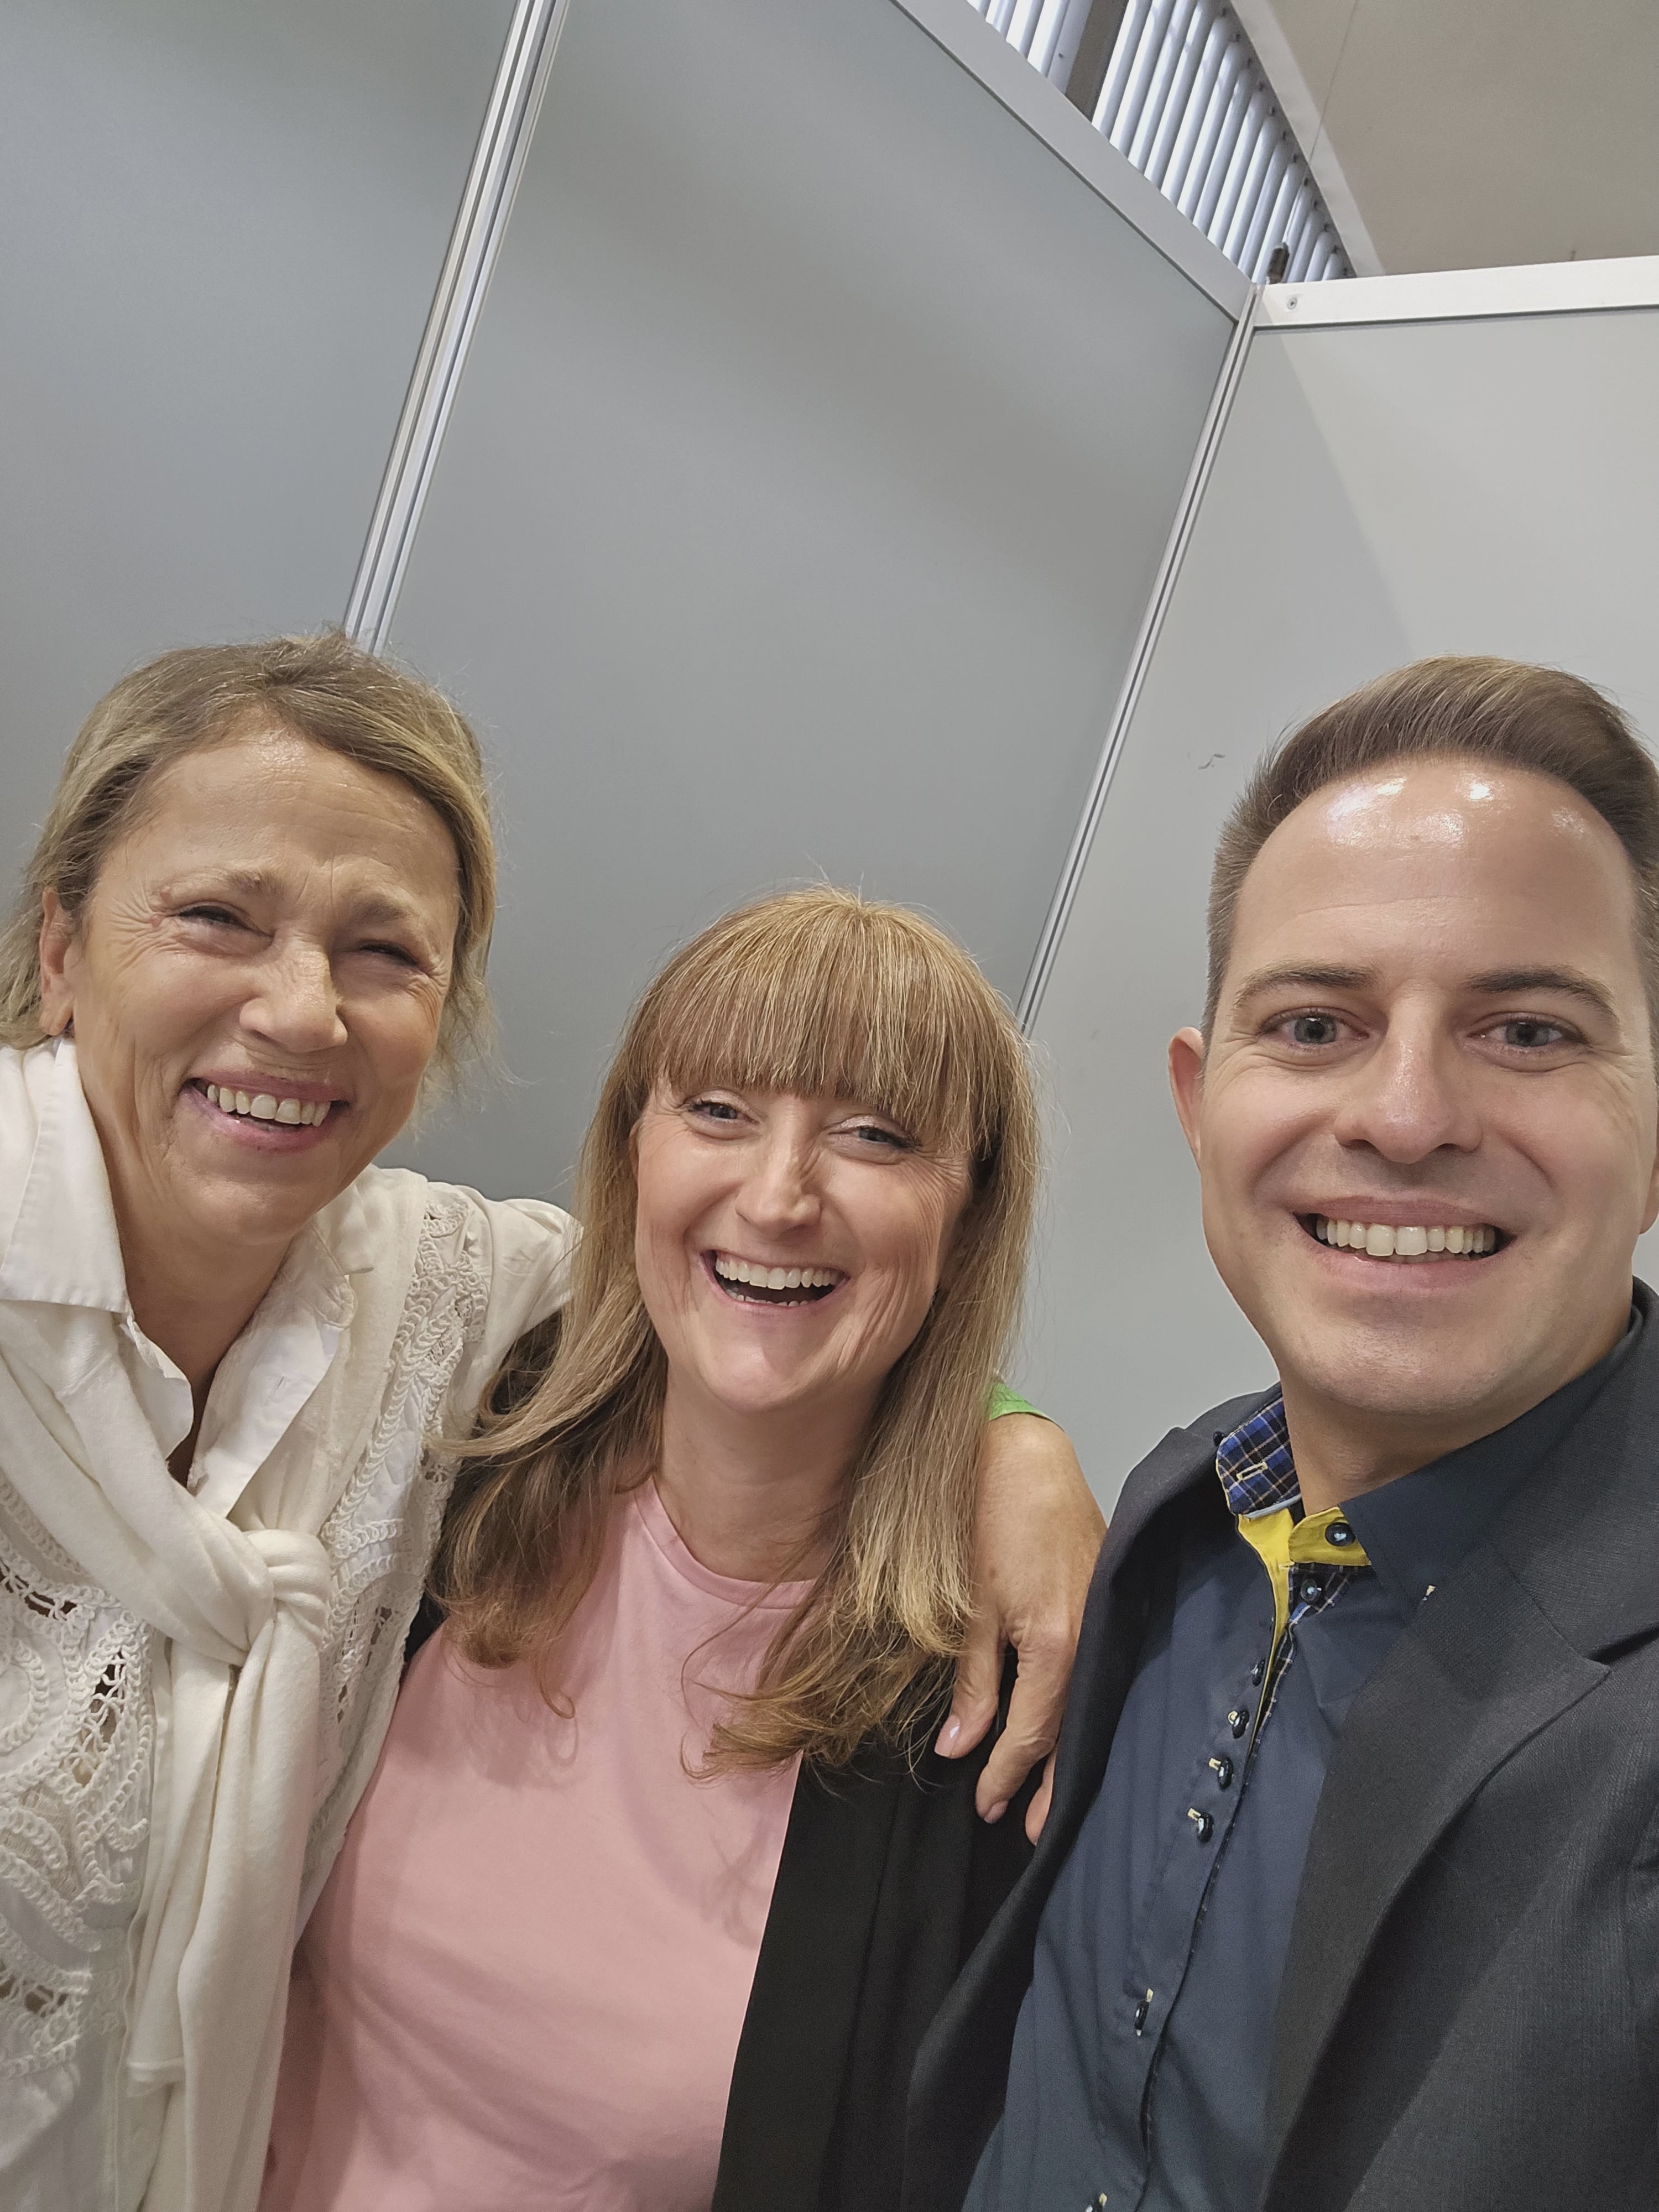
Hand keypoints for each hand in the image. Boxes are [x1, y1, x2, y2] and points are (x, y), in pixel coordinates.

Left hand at [936, 1414, 1104, 1840]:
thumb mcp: (967, 1608)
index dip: (1009, 1773)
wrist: (1024, 1453)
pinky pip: (1095, 1665)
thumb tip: (959, 1748)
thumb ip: (973, 1682)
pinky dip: (1079, 1700)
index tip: (988, 1806)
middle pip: (1073, 1727)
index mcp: (1056, 1642)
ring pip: (1088, 1699)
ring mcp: (1104, 1614)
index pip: (1034, 1731)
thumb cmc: (988, 1517)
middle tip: (1033, 1826)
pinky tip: (1069, 1718)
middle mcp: (1091, 1635)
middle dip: (1050, 1779)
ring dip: (1067, 1744)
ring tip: (1051, 1788)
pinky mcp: (1105, 1595)